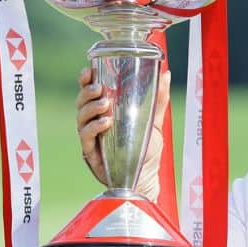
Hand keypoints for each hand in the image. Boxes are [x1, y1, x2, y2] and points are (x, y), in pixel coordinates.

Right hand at [75, 67, 170, 197]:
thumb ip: (158, 100)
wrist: (146, 176)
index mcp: (104, 112)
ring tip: (105, 104)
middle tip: (100, 88)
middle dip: (87, 92)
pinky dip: (94, 128)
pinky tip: (105, 123)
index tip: (89, 70)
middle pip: (81, 102)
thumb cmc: (146, 148)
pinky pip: (86, 138)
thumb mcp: (154, 122)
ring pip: (81, 118)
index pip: (89, 92)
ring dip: (90, 108)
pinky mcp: (92, 153)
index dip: (86, 80)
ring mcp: (91, 138)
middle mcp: (93, 123)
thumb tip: (166, 74)